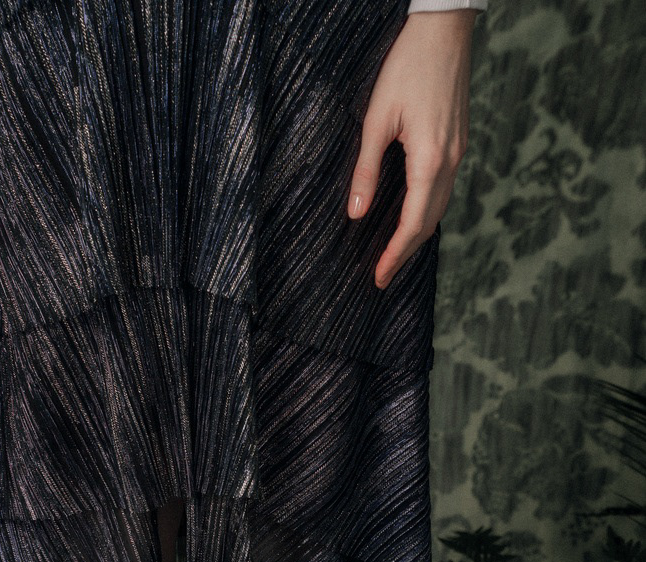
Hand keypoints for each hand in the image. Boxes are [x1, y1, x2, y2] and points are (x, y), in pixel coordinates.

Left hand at [347, 9, 477, 289]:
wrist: (444, 30)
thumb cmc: (407, 67)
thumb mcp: (376, 120)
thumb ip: (366, 170)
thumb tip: (355, 213)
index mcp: (430, 160)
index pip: (413, 223)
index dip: (395, 254)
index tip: (379, 277)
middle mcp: (451, 161)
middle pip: (429, 223)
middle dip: (405, 253)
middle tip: (383, 277)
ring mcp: (459, 152)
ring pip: (440, 208)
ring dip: (417, 236)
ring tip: (394, 256)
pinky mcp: (458, 142)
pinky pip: (444, 190)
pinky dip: (427, 213)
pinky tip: (412, 219)